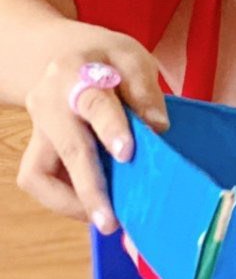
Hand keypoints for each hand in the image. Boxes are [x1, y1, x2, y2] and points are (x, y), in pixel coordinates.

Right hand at [16, 31, 167, 232]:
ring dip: (72, 201)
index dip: (110, 128)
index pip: (94, 103)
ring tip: (105, 219)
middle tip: (111, 221)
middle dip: (89, 188)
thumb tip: (157, 127)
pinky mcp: (36, 150)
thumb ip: (143, 89)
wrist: (64, 57)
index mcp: (75, 73)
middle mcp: (49, 104)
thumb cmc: (105, 59)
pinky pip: (40, 181)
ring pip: (38, 174)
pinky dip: (64, 199)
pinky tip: (93, 205)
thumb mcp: (130, 57)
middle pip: (68, 149)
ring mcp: (38, 130)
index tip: (128, 153)